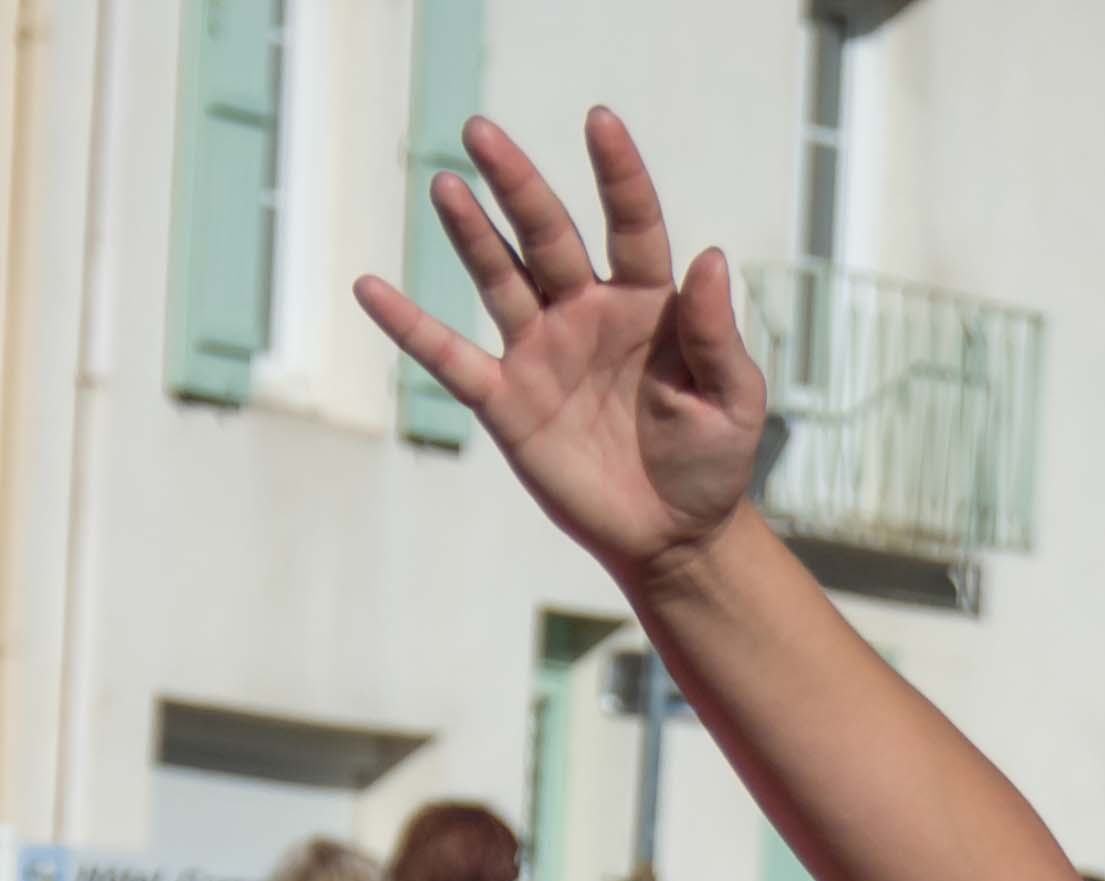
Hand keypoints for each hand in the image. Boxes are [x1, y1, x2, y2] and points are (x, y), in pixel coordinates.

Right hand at [357, 111, 770, 588]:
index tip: (598, 121)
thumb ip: (718, 335)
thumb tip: (708, 258)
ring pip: (499, 277)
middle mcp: (587, 313)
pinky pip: (450, 357)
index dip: (617, 175)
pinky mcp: (507, 402)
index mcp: (649, 304)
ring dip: (471, 233)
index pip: (631, 224)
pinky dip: (409, 326)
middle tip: (481, 131)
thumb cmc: (711, 462)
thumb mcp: (734, 402)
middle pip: (547, 235)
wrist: (673, 536)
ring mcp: (542, 352)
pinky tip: (371, 289)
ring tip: (447, 185)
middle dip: (518, 184)